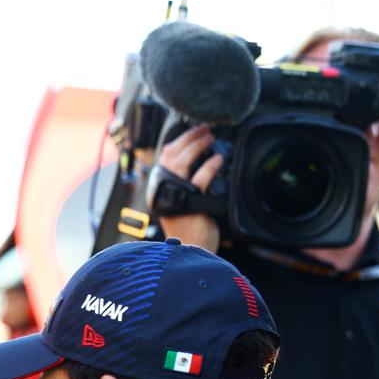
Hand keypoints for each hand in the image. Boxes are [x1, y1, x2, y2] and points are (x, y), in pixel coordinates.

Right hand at [154, 124, 224, 251]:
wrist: (191, 250)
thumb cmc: (190, 227)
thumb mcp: (182, 201)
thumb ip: (184, 183)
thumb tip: (195, 161)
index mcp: (160, 186)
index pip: (166, 155)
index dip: (179, 140)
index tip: (193, 130)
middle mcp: (163, 188)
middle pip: (173, 154)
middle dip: (189, 137)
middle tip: (204, 129)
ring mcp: (174, 195)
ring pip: (183, 161)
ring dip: (197, 145)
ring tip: (210, 138)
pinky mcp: (189, 203)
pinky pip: (199, 178)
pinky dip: (209, 166)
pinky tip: (218, 158)